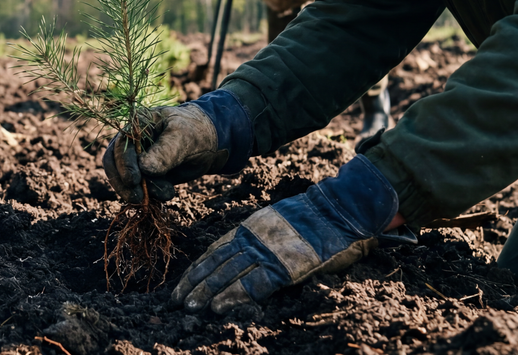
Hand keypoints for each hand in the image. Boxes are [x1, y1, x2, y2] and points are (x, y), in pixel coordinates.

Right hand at [102, 90, 252, 203]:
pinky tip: (166, 194)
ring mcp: (135, 161)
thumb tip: (144, 168)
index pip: (119, 147)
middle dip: (125, 184)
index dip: (124, 164)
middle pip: (114, 166)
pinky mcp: (144, 177)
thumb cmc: (194, 131)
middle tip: (139, 198)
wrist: (208, 143)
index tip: (134, 180)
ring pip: (125, 181)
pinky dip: (149, 196)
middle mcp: (130, 144)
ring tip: (167, 193)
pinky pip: (139, 189)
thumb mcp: (182, 137)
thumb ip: (164, 152)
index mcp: (135, 126)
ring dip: (141, 192)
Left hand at [171, 155, 398, 312]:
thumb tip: (245, 255)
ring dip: (207, 291)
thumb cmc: (314, 220)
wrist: (340, 211)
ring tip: (190, 306)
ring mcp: (268, 251)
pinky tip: (219, 306)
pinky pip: (255, 284)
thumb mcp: (278, 223)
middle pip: (216, 262)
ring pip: (229, 273)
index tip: (182, 283)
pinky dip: (235, 295)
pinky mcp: (285, 266)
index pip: (216, 250)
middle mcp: (254, 238)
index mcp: (251, 227)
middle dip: (195, 283)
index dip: (198, 268)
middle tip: (177, 301)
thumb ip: (261, 238)